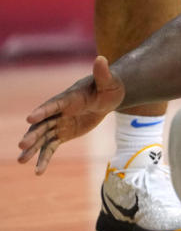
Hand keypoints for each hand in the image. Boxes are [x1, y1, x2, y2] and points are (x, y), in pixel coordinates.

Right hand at [19, 57, 125, 173]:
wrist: (107, 97)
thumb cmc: (108, 86)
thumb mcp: (108, 81)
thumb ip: (103, 73)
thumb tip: (102, 59)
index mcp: (68, 98)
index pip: (53, 105)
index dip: (43, 111)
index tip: (30, 119)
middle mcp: (59, 111)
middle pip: (43, 124)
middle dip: (33, 135)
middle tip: (22, 146)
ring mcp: (59, 123)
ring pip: (43, 138)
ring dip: (33, 149)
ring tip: (21, 161)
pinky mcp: (62, 134)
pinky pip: (51, 147)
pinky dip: (45, 158)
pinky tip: (38, 171)